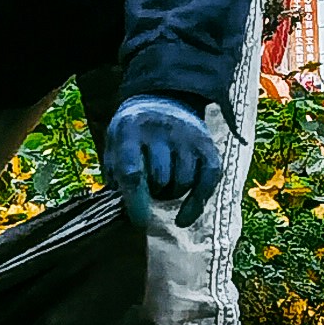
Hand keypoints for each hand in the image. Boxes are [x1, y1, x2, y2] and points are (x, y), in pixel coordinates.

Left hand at [100, 95, 222, 236]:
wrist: (162, 103)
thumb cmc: (132, 137)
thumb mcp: (114, 148)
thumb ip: (117, 177)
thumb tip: (129, 213)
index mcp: (130, 130)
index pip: (133, 171)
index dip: (136, 201)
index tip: (139, 221)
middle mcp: (161, 130)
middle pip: (161, 178)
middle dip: (154, 194)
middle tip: (149, 192)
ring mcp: (187, 135)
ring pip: (184, 181)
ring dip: (173, 195)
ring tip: (163, 190)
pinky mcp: (207, 144)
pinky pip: (209, 179)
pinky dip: (197, 202)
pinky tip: (184, 217)